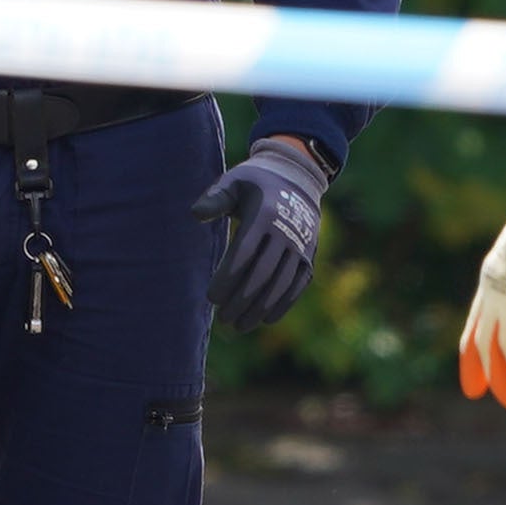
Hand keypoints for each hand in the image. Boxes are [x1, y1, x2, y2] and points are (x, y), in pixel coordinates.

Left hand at [192, 135, 331, 333]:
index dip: (227, 279)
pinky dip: (283, 304)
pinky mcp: (310, 256)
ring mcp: (301, 246)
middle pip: (261, 274)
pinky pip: (298, 285)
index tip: (211, 298)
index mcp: (263, 215)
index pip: (243, 254)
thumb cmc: (255, 183)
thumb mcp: (233, 182)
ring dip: (260, 308)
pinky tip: (266, 319)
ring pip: (280, 284)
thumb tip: (195, 215)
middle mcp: (285, 232)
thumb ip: (214, 198)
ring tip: (239, 326)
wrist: (297, 178)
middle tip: (222, 318)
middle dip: (241, 300)